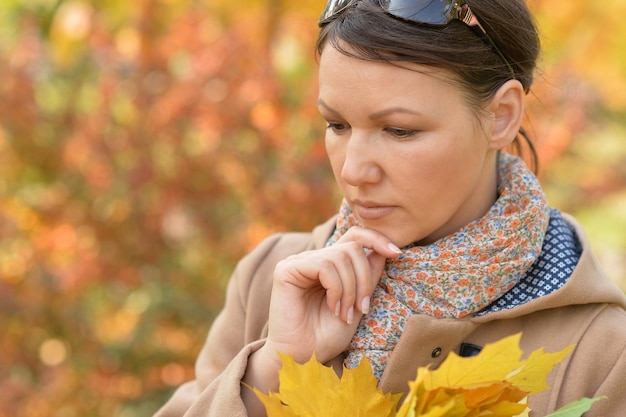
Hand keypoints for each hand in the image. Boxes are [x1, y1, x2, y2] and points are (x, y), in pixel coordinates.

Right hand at [263, 226, 401, 364]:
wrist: (303, 359)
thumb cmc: (327, 336)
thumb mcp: (357, 304)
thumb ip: (368, 277)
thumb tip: (384, 250)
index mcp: (328, 264)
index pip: (353, 236)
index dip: (376, 238)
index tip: (396, 253)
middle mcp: (312, 259)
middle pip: (352, 247)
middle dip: (364, 278)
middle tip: (361, 308)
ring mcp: (298, 262)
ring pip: (340, 256)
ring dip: (350, 289)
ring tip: (344, 313)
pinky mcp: (286, 270)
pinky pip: (324, 266)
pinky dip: (336, 289)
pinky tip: (332, 308)